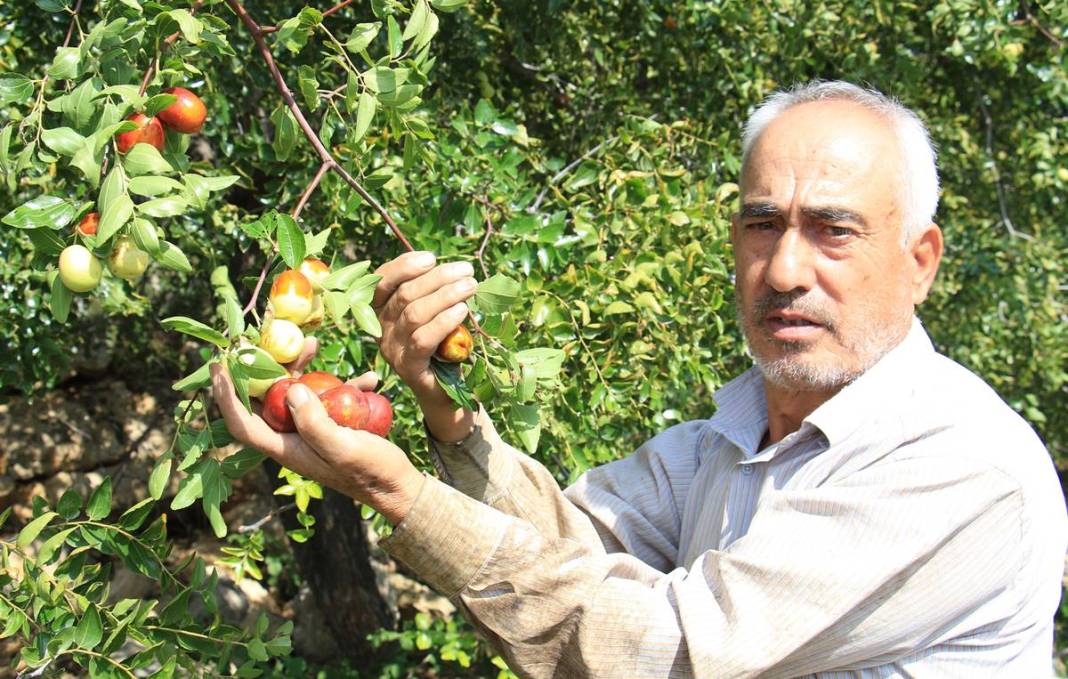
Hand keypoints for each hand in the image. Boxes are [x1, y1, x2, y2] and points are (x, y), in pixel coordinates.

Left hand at [210, 355, 423, 524]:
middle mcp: (294, 438)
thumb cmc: (370, 472)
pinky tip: (368, 379)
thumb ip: (314, 422)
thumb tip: (292, 389)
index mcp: (286, 448)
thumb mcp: (342, 448)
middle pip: (266, 400)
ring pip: (295, 393)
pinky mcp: (334, 425)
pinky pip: (329, 399)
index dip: (226, 396)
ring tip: (312, 344)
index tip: (218, 365)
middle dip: (265, 368)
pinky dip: (344, 385)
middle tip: (263, 341)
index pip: (242, 422)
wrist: (399, 487)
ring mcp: (313, 431)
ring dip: (303, 369)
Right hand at [373, 251, 478, 440]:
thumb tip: (456, 269)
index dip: (404, 266)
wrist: (445, 393)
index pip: (382, 281)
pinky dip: (444, 321)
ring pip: (414, 313)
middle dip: (438, 278)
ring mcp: (392, 350)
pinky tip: (462, 310)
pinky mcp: (408, 367)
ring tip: (471, 286)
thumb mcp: (434, 315)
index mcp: (382, 312)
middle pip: (405, 294)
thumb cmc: (441, 347)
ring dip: (446, 295)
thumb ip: (434, 294)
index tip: (431, 258)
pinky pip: (423, 339)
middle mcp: (381, 329)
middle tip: (467, 271)